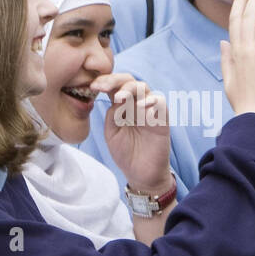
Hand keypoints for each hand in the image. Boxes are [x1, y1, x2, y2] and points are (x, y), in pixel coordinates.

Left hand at [94, 73, 171, 194]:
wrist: (141, 174)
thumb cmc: (126, 153)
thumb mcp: (112, 132)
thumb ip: (113, 115)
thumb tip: (116, 99)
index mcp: (122, 106)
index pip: (114, 86)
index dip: (104, 82)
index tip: (92, 86)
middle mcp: (136, 104)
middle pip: (129, 81)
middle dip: (115, 80)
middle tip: (103, 87)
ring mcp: (150, 110)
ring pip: (144, 88)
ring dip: (131, 89)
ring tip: (120, 98)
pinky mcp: (162, 119)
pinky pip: (160, 103)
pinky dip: (150, 101)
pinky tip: (140, 107)